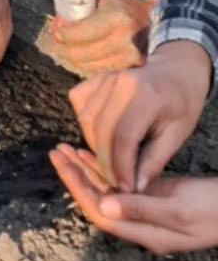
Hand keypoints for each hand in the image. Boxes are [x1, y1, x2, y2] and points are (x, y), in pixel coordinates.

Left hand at [50, 144, 217, 253]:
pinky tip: (90, 153)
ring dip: (86, 170)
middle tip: (56, 151)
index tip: (62, 164)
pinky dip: (105, 167)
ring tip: (65, 148)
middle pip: (98, 200)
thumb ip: (141, 209)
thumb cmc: (214, 210)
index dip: (78, 188)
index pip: (100, 212)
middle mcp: (140, 224)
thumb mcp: (178, 210)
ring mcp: (147, 210)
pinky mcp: (153, 195)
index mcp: (144, 233)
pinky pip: (120, 183)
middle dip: (76, 176)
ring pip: (107, 190)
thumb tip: (104, 205)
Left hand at [51, 0, 153, 75]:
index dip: (65, 34)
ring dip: (74, 61)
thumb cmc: (126, 8)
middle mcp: (124, 39)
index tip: (57, 32)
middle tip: (55, 46)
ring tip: (66, 53)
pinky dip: (89, 66)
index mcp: (116, 18)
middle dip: (65, 50)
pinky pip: (103, 71)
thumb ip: (84, 9)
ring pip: (92, 66)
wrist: (156, 22)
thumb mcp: (105, 1)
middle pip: (84, 53)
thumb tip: (61, 21)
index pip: (81, 33)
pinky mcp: (132, 68)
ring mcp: (130, 57)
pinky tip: (82, 60)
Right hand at [67, 39, 211, 190]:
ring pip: (87, 119)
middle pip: (101, 129)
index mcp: (146, 95)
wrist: (176, 72)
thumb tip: (134, 188)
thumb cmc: (181, 105)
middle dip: (105, 161)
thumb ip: (154, 161)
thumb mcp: (177, 135)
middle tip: (115, 181)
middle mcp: (121, 82)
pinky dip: (86, 124)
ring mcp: (105, 77)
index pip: (124, 137)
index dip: (121, 166)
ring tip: (111, 160)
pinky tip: (100, 135)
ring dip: (94, 145)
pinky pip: (80, 104)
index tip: (126, 188)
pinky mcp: (94, 78)